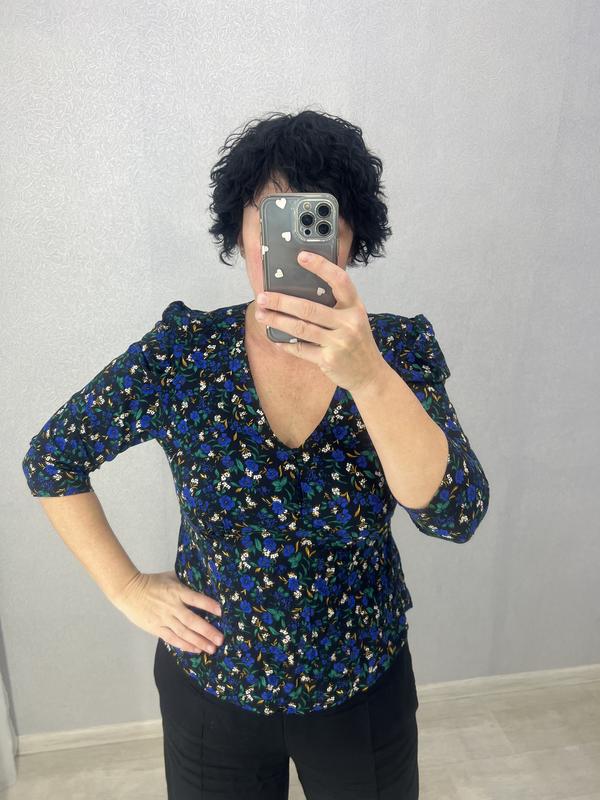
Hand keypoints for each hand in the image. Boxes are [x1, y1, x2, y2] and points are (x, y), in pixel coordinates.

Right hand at [110, 570, 224, 654]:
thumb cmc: (151, 582)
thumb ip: (185, 582)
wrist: (128, 591)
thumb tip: (201, 581)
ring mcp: (164, 619)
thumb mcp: (170, 576)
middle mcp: (172, 606)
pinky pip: (173, 639)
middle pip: (192, 620)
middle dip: (207, 631)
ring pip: (184, 633)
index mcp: (177, 591)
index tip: (221, 612)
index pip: (196, 599)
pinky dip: (184, 645)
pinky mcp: (156, 628)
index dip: (208, 605)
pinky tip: (196, 649)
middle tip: (220, 640)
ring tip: (212, 648)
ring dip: (199, 641)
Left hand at [254, 250, 386, 393]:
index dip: (321, 267)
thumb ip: (335, 306)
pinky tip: (274, 337)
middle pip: (309, 308)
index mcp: (355, 307)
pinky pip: (301, 349)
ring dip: (277, 320)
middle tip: (262, 297)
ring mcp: (339, 342)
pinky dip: (285, 343)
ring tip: (261, 314)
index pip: (339, 280)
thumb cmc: (357, 342)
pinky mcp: (329, 360)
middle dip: (281, 301)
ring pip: (301, 328)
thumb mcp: (354, 319)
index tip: (301, 256)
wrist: (370, 374)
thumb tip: (299, 291)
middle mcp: (349, 323)